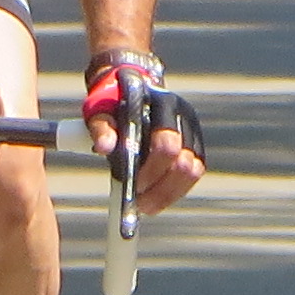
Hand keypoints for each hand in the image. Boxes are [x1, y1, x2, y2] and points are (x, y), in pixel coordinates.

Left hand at [82, 48, 206, 213]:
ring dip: (169, 193)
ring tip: (145, 206)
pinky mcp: (195, 143)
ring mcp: (192, 129)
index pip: (165, 143)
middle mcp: (182, 115)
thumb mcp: (99, 111)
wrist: (129, 87)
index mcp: (161, 103)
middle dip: (160, 187)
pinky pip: (194, 173)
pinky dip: (176, 189)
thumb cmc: (111, 103)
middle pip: (183, 161)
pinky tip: (157, 198)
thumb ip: (100, 128)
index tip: (132, 187)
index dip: (151, 170)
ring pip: (192, 171)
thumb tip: (105, 147)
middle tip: (138, 203)